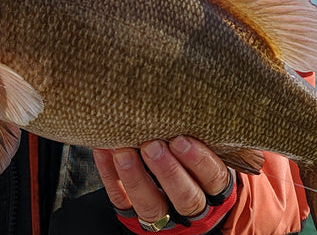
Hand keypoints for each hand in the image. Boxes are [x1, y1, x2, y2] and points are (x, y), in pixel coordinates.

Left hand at [94, 136, 232, 226]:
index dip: (199, 161)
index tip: (181, 139)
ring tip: (123, 152)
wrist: (174, 189)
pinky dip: (110, 177)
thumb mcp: (203, 147)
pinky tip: (103, 152)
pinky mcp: (134, 215)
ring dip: (136, 178)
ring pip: (152, 206)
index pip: (213, 178)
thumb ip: (196, 134)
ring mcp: (162, 213)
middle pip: (185, 198)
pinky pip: (122, 201)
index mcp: (213, 187)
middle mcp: (190, 204)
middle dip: (168, 172)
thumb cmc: (191, 156)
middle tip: (151, 145)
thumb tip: (175, 101)